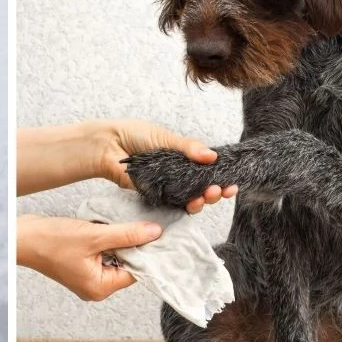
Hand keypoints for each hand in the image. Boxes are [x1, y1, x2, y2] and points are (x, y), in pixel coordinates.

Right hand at [17, 215, 162, 300]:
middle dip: (130, 244)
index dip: (145, 251)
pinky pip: (102, 252)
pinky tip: (100, 227)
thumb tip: (155, 232)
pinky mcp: (81, 265)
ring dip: (116, 240)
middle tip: (134, 224)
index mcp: (100, 288)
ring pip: (115, 256)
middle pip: (127, 264)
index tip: (154, 232)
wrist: (21, 237)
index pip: (136, 271)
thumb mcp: (94, 235)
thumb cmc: (51, 241)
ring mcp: (87, 276)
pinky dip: (105, 239)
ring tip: (110, 226)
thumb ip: (127, 235)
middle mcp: (95, 287)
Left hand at [96, 120, 237, 212]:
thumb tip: (212, 156)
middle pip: (203, 187)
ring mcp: (168, 186)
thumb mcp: (165, 137)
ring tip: (208, 196)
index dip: (221, 176)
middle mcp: (178, 173)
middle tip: (220, 190)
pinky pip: (173, 204)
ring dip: (204, 200)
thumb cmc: (134, 136)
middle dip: (216, 191)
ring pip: (191, 199)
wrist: (108, 146)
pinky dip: (185, 205)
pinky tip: (193, 202)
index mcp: (183, 157)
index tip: (232, 182)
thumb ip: (188, 148)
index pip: (208, 169)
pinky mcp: (155, 196)